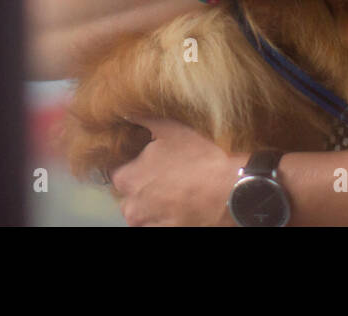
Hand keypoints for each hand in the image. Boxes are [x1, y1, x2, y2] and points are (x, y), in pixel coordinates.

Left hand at [110, 116, 246, 226]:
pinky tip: (182, 206)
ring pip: (143, 214)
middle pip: (130, 196)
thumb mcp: (170, 129)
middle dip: (143, 187)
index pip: (118, 173)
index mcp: (126, 179)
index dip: (135, 165)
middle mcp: (131, 207)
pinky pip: (158, 226)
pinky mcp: (166, 233)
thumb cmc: (198, 158)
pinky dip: (166, 219)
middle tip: (167, 177)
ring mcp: (149, 224)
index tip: (151, 162)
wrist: (229, 190)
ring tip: (176, 193)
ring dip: (153, 205)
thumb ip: (141, 120)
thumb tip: (124, 113)